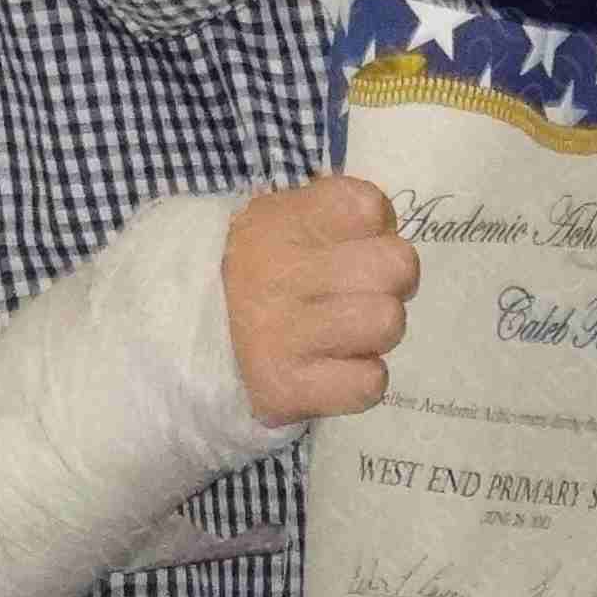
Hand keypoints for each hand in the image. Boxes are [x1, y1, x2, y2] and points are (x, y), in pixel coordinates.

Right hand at [223, 175, 418, 425]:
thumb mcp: (289, 217)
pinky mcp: (284, 389)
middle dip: (391, 281)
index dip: (378, 227)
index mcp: (280, 221)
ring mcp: (279, 334)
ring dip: (377, 333)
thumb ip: (341, 210)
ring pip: (388, 322)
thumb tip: (388, 224)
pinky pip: (369, 384)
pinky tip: (336, 368)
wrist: (199, 337)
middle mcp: (277, 273)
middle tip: (360, 292)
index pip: (369, 207)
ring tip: (347, 331)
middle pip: (397, 264)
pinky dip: (362, 379)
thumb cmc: (265, 270)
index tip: (354, 244)